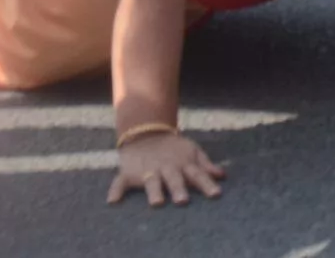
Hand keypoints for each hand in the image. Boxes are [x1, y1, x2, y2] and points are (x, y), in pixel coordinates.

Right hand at [106, 132, 224, 206]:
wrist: (145, 132)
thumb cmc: (173, 148)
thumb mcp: (192, 151)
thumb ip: (205, 165)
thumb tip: (222, 176)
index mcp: (182, 164)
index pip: (197, 174)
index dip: (206, 184)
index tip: (216, 195)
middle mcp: (166, 168)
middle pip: (174, 179)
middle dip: (178, 189)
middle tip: (183, 201)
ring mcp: (147, 170)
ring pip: (151, 182)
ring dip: (154, 191)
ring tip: (156, 203)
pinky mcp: (129, 173)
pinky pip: (120, 181)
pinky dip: (115, 190)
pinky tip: (112, 201)